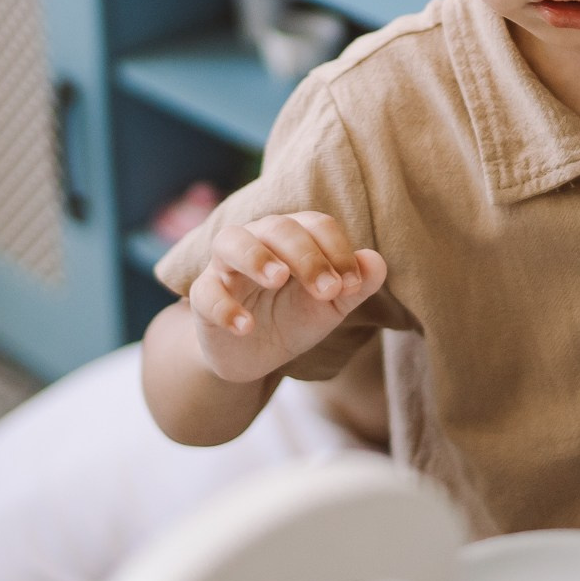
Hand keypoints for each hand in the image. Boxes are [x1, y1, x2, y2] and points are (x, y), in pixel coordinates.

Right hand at [188, 212, 387, 382]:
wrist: (253, 355)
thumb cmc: (293, 317)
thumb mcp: (330, 306)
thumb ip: (356, 285)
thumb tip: (376, 261)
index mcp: (293, 237)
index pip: (316, 225)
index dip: (337, 250)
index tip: (350, 286)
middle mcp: (257, 240)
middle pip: (278, 227)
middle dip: (306, 255)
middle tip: (328, 290)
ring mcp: (225, 266)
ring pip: (230, 240)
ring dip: (256, 256)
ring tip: (278, 279)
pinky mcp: (203, 296)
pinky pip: (206, 292)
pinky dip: (225, 307)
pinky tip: (246, 327)